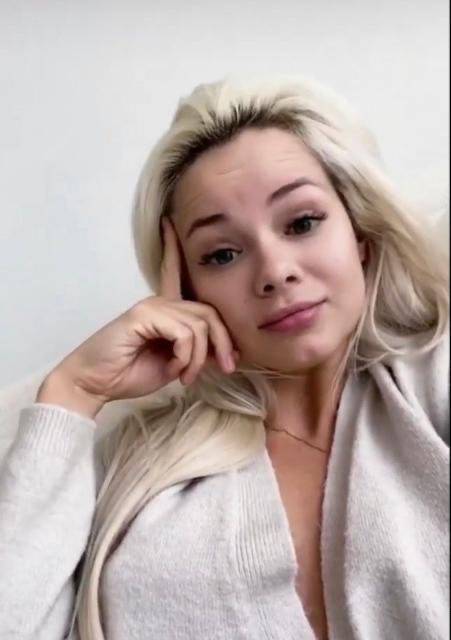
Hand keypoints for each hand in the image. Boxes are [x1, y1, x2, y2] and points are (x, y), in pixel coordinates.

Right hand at [40, 217, 238, 412]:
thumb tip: (229, 352)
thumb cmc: (130, 373)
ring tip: (186, 376)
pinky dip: (185, 356)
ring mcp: (151, 306)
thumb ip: (196, 352)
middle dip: (223, 341)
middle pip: (208, 311)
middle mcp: (159, 302)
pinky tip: (174, 368)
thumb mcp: (174, 364)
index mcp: (164, 310)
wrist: (95, 384)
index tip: (168, 222)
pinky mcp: (142, 315)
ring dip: (198, 357)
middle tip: (227, 367)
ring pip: (199, 325)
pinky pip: (184, 333)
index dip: (173, 248)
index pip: (173, 273)